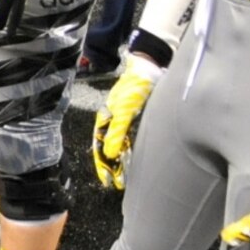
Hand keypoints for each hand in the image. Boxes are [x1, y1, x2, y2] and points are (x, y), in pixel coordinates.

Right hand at [92, 55, 161, 189]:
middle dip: (110, 165)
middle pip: (107, 146)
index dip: (101, 163)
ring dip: (119, 160)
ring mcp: (124, 118)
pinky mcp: (136, 116)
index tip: (106, 180)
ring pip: (118, 144)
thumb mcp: (125, 110)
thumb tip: (109, 154)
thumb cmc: (135, 87)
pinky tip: (132, 158)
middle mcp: (112, 119)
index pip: (99, 146)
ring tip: (123, 176)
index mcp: (106, 117)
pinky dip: (128, 150)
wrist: (150, 67)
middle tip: (114, 183)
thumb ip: (117, 132)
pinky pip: (128, 138)